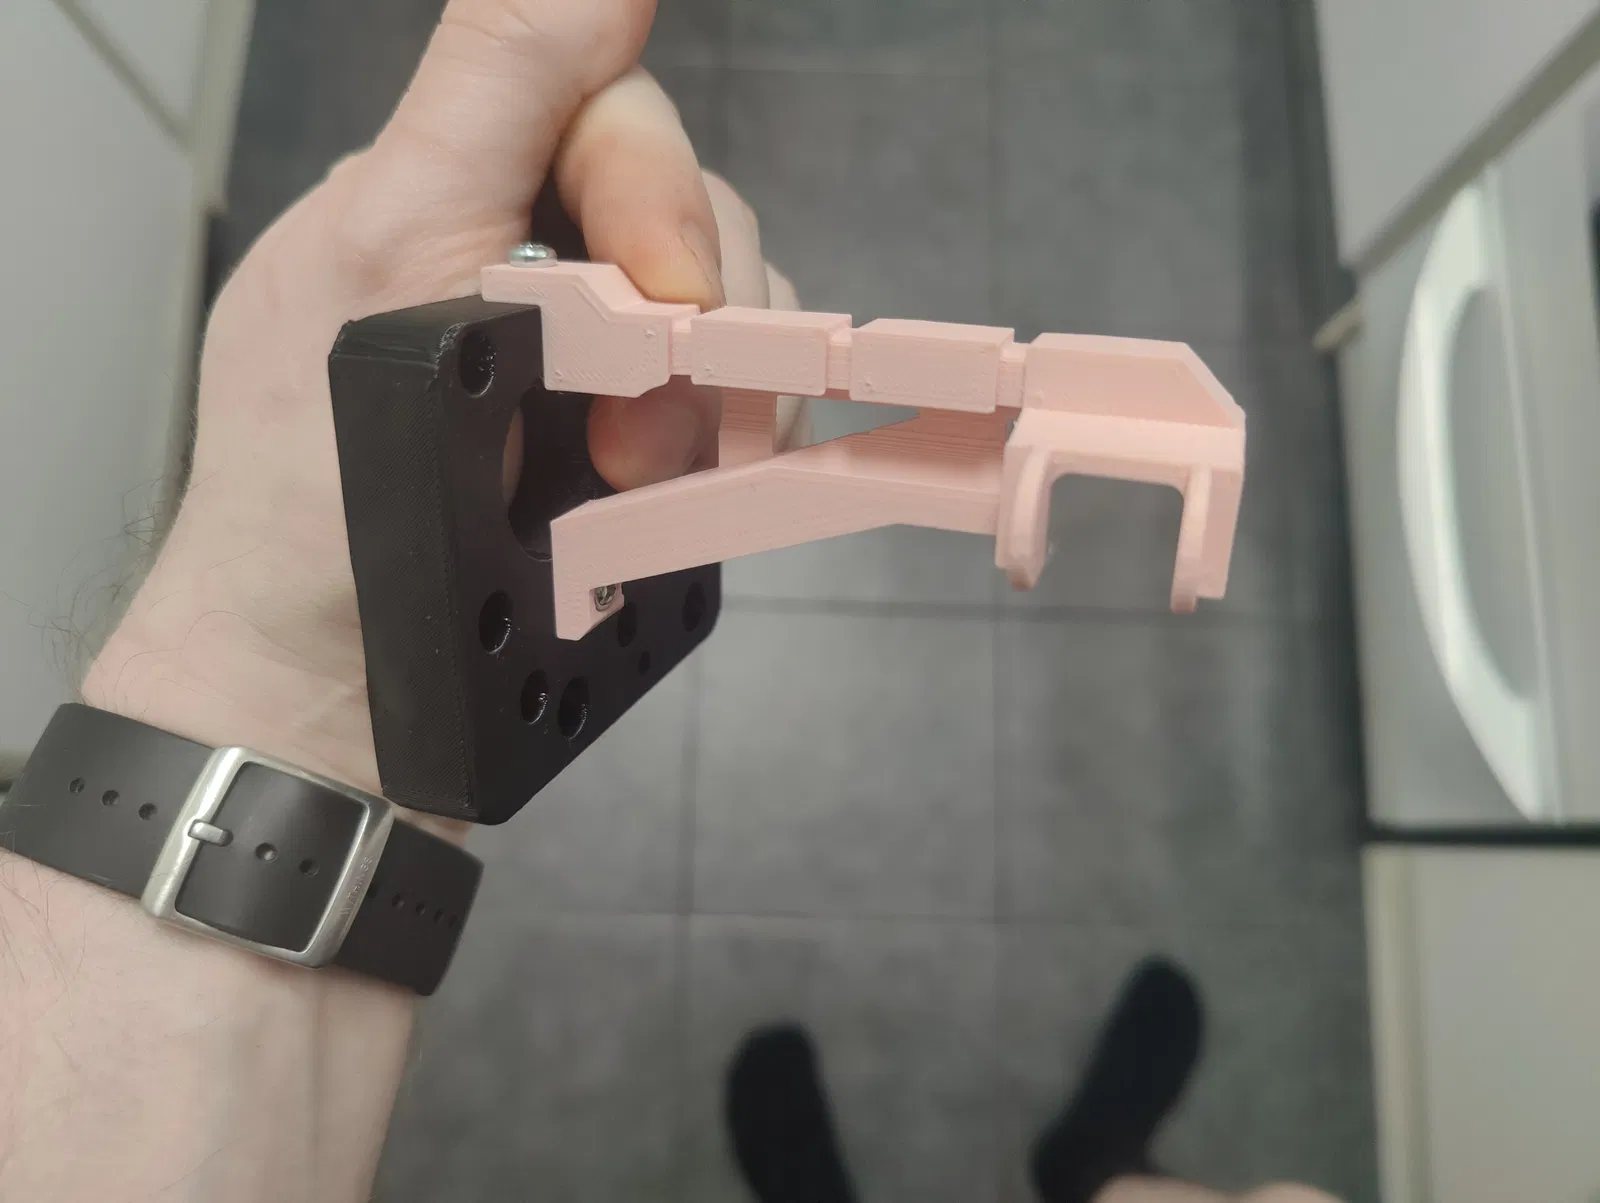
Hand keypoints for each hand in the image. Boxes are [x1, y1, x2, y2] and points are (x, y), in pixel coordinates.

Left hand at [81, 0, 791, 801]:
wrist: (329, 698)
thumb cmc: (315, 501)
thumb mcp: (383, 256)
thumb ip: (494, 84)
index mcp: (449, 190)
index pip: (604, 106)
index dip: (649, 191)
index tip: (658, 299)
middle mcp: (530, 259)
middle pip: (687, 208)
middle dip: (686, 326)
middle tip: (629, 445)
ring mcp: (594, 359)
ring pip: (732, 304)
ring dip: (716, 399)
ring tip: (641, 491)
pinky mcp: (643, 440)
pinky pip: (741, 394)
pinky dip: (736, 441)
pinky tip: (678, 498)